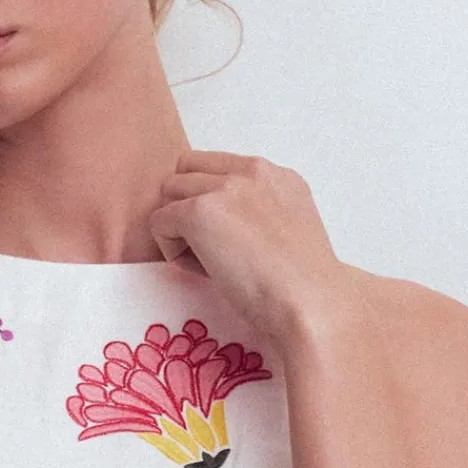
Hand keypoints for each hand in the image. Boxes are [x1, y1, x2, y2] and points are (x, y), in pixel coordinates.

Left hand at [146, 152, 356, 344]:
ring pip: (169, 193)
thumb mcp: (290, 230)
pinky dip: (171, 250)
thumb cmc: (303, 286)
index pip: (216, 165)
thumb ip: (259, 213)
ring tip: (207, 262)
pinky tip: (202, 273)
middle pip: (185, 172)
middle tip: (209, 250)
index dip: (208, 199)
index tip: (226, 237)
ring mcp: (223, 188)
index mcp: (274, 175)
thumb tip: (225, 227)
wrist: (309, 302)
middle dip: (187, 208)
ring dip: (177, 227)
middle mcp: (249, 171)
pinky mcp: (199, 213)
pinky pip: (159, 222)